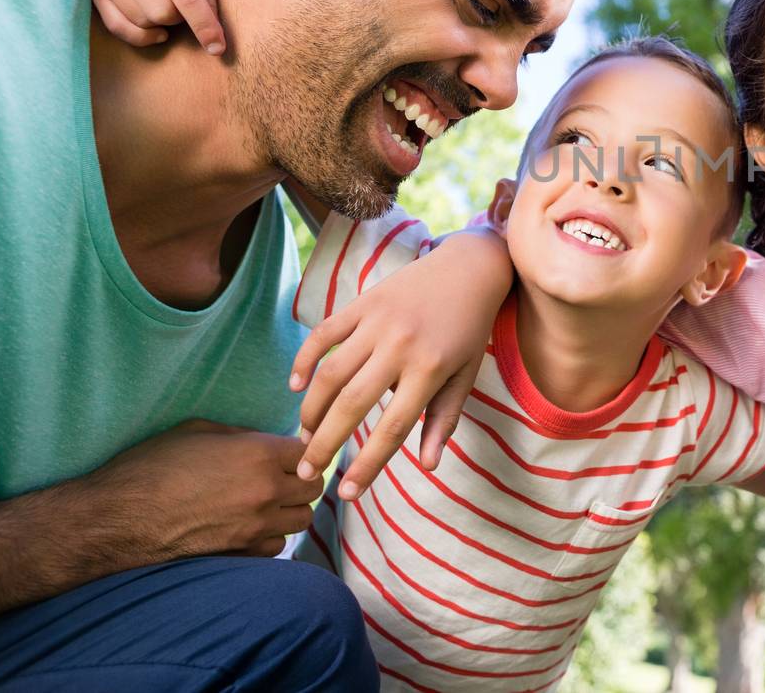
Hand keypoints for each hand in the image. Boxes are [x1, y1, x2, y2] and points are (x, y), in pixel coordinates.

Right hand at [86, 420, 321, 559]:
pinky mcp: (241, 554)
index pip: (308, 451)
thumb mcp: (197, 431)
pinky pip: (277, 547)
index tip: (289, 453)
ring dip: (290, 510)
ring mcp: (256, 527)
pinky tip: (250, 527)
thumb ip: (241, 436)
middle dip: (302, 479)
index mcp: (258, 454)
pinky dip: (270, 537)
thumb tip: (264, 442)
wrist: (115, 519)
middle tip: (283, 477)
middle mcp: (266, 491)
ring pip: (301, 519)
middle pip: (313, 487)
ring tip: (267, 503)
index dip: (300, 450)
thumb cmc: (149, 467)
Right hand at [90, 0, 224, 54]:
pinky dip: (142, 36)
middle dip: (180, 16)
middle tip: (181, 1)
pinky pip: (120, 29)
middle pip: (163, 14)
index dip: (205, 26)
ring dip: (161, 22)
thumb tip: (212, 38)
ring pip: (144, 23)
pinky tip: (156, 28)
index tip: (217, 48)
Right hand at [291, 228, 511, 499]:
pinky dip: (304, 360)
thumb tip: (427, 466)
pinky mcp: (362, 302)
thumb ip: (443, 421)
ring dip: (311, 409)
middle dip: (324, 444)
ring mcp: (378, 322)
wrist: (468, 269)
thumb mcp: (465, 377)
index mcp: (430, 370)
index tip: (347, 494)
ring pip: (330, 373)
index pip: (392, 429)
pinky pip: (324, 334)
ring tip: (303, 436)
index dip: (368, 465)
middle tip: (305, 472)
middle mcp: (400, 347)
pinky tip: (295, 387)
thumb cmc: (469, 331)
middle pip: (352, 405)